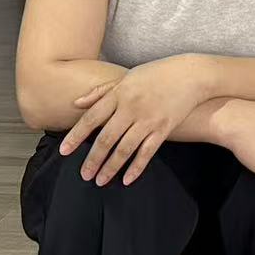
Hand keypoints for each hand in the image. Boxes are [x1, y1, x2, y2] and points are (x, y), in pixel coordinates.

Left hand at [63, 56, 211, 185]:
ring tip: (100, 180)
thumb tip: (76, 103)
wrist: (190, 75)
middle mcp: (130, 108)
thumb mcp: (126, 77)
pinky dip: (136, 167)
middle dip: (93, 159)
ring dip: (111, 167)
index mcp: (118, 94)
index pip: (92, 118)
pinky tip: (127, 179)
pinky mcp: (163, 129)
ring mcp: (148, 119)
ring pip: (125, 149)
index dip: (76, 136)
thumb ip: (100, 92)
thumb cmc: (155, 74)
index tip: (64, 151)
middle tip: (83, 175)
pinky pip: (147, 152)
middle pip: (106, 138)